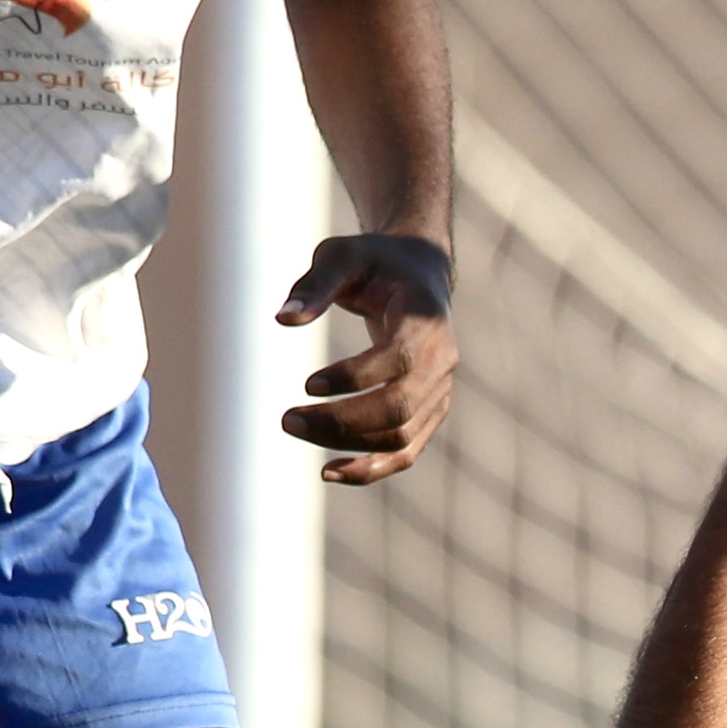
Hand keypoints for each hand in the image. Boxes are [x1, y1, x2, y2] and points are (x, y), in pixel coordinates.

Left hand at [278, 232, 457, 483]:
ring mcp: (440, 390)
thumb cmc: (374, 261)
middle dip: (342, 421)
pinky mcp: (429, 410)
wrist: (418, 272)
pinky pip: (405, 452)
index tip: (307, 384)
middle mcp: (442, 359)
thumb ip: (315, 285)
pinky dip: (371, 468)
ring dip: (347, 444)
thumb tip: (284, 319)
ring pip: (400, 436)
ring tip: (295, 428)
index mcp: (425, 319)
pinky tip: (329, 471)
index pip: (399, 360)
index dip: (354, 377)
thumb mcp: (341, 255)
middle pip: (399, 408)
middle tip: (287, 419)